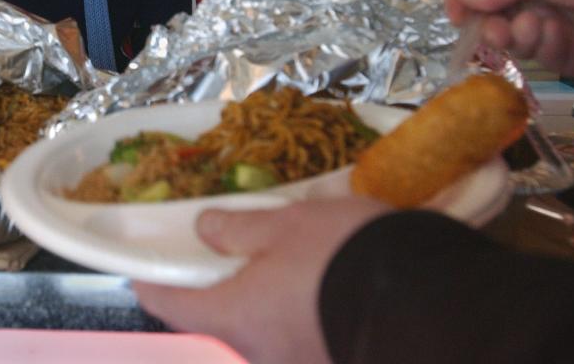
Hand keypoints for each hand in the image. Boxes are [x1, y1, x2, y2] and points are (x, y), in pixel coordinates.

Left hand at [132, 197, 389, 363]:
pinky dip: (300, 320)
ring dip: (267, 309)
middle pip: (220, 325)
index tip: (144, 272)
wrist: (430, 300)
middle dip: (222, 296)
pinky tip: (322, 294)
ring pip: (264, 336)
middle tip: (235, 263)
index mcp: (235, 318)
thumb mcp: (286, 223)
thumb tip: (205, 230)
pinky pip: (300, 342)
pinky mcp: (334, 363)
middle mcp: (260, 355)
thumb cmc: (341, 254)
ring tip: (290, 273)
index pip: (169, 305)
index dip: (152, 284)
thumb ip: (238, 228)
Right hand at [445, 0, 573, 79]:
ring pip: (510, 40)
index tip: (456, 15)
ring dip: (514, 36)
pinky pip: (540, 56)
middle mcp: (531, 0)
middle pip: (489, 17)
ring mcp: (547, 29)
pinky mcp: (564, 57)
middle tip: (494, 31)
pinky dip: (543, 45)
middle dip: (485, 25)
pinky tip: (557, 34)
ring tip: (530, 28)